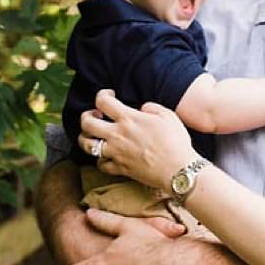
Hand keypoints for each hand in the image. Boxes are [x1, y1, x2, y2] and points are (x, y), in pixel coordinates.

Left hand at [79, 89, 197, 189]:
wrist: (178, 170)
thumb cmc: (176, 142)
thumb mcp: (168, 115)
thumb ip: (151, 107)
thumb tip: (141, 109)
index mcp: (128, 118)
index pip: (103, 101)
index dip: (102, 95)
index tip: (109, 96)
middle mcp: (117, 135)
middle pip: (87, 123)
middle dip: (86, 116)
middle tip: (95, 116)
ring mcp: (116, 153)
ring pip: (86, 145)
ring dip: (86, 138)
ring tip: (93, 136)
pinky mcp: (119, 168)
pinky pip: (100, 164)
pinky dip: (101, 160)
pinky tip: (107, 156)